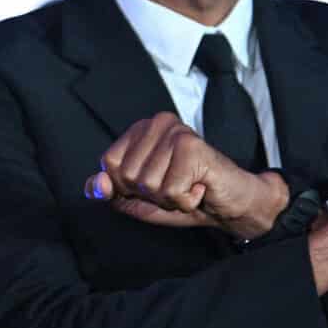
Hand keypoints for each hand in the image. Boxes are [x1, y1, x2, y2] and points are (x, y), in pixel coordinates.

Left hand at [84, 112, 286, 238]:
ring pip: (148, 184)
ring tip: (189, 186)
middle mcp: (156, 122)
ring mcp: (176, 132)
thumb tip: (95, 185)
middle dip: (151, 194)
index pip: (109, 165)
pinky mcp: (192, 147)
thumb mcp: (138, 199)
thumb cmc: (186, 196)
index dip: (128, 186)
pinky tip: (200, 188)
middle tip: (177, 185)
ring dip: (169, 198)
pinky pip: (170, 191)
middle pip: (128, 176)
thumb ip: (111, 191)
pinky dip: (185, 201)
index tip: (156, 183)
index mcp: (140, 130)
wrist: (232, 204)